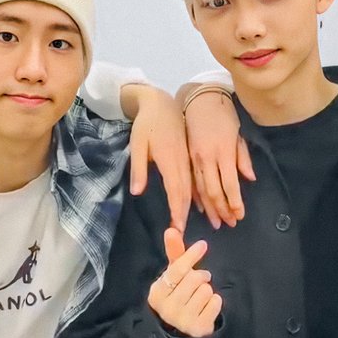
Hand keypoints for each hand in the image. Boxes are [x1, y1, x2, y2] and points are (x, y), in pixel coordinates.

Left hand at [122, 85, 191, 228]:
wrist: (161, 103)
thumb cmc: (146, 124)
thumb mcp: (138, 144)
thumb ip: (139, 168)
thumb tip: (138, 192)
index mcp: (170, 160)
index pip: (176, 191)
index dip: (178, 211)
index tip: (178, 228)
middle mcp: (182, 162)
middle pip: (187, 192)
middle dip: (186, 214)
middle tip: (185, 234)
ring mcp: (188, 159)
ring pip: (193, 186)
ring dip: (196, 205)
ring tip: (199, 221)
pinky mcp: (189, 156)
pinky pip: (195, 178)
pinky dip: (197, 193)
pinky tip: (200, 203)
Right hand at [147, 228, 221, 337]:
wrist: (182, 331)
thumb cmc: (178, 296)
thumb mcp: (173, 277)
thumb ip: (174, 254)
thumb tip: (171, 229)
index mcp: (157, 292)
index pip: (177, 269)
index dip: (191, 255)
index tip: (203, 245)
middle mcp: (167, 308)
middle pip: (194, 278)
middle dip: (201, 276)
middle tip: (200, 281)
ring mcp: (182, 320)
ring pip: (206, 290)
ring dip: (207, 290)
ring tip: (200, 296)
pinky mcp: (198, 328)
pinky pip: (215, 303)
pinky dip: (214, 302)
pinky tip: (206, 307)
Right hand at [183, 87, 255, 230]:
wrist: (198, 99)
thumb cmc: (223, 115)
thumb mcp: (238, 132)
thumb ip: (242, 157)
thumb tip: (249, 178)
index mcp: (222, 151)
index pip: (229, 184)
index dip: (234, 202)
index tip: (239, 216)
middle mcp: (207, 158)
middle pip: (213, 191)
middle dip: (221, 210)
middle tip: (229, 224)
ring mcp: (194, 158)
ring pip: (200, 189)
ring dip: (208, 208)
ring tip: (216, 222)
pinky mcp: (185, 157)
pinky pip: (190, 181)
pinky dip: (195, 197)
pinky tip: (200, 208)